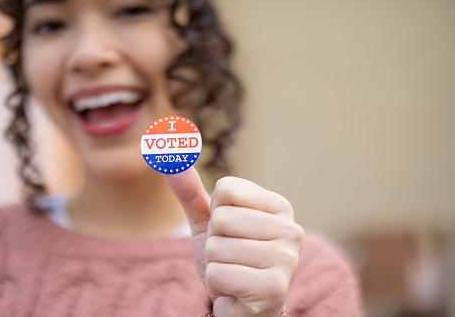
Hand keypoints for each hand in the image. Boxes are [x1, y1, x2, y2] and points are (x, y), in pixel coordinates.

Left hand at [164, 167, 304, 316]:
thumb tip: (171, 159)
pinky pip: (219, 275)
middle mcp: (291, 230)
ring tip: (233, 272)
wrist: (239, 305)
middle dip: (214, 241)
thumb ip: (191, 190)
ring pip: (217, 248)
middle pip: (221, 218)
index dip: (215, 212)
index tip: (230, 231)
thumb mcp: (207, 222)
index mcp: (279, 207)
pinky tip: (234, 290)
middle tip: (230, 256)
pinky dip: (216, 284)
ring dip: (214, 264)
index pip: (226, 189)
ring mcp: (287, 260)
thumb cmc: (228, 258)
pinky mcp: (274, 288)